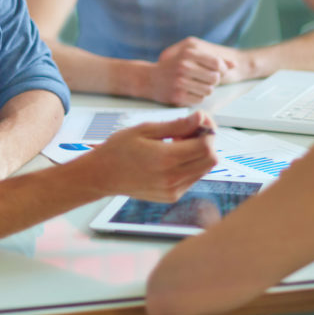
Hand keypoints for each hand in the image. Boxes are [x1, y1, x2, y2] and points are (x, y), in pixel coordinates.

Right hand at [83, 112, 217, 202]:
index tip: (199, 120)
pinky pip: (193, 178)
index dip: (208, 131)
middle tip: (188, 131)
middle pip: (210, 160)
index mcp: (166, 159)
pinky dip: (190, 165)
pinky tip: (172, 157)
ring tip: (177, 144)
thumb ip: (177, 125)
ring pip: (204, 169)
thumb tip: (200, 118)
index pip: (206, 146)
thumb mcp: (146, 129)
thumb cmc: (120, 148)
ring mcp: (173, 190)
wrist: (103, 175)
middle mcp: (172, 178)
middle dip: (206, 142)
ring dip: (199, 154)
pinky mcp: (172, 196)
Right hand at [151, 37, 240, 104]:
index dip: (221, 69)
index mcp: (188, 52)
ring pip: (209, 90)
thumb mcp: (190, 55)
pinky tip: (188, 92)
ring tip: (195, 85)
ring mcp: (180, 81)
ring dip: (205, 89)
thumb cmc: (173, 66)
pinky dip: (197, 97)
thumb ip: (213, 58)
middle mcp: (184, 65)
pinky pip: (200, 100)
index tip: (216, 71)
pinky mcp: (178, 95)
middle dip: (213, 80)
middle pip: (215, 78)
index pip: (216, 63)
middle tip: (204, 79)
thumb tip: (234, 64)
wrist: (149, 79)